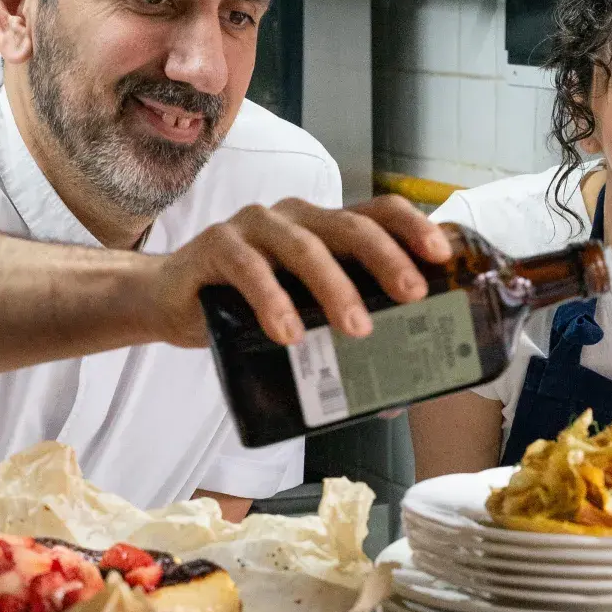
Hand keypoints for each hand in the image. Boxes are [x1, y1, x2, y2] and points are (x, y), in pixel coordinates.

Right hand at [146, 195, 451, 347]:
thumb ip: (342, 340)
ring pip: (304, 247)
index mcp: (326, 227)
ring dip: (335, 288)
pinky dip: (273, 301)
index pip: (379, 212)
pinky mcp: (217, 246)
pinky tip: (289, 334)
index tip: (441, 258)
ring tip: (357, 329)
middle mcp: (296, 217)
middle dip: (387, 261)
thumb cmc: (247, 306)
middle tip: (412, 297)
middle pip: (351, 226)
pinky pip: (248, 269)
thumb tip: (397, 399)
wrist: (170, 301)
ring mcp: (255, 227)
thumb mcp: (304, 316)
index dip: (414, 229)